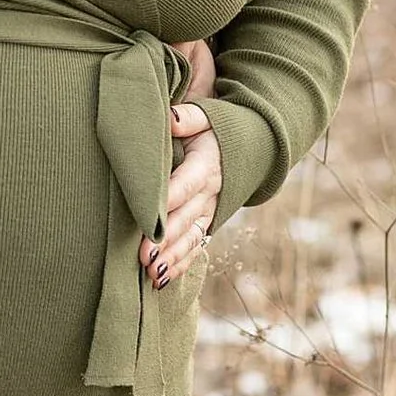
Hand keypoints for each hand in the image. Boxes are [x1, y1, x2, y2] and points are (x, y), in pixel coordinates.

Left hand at [143, 98, 220, 288]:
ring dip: (172, 258)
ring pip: (191, 237)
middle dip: (166, 240)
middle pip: (186, 218)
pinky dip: (180, 263)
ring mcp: (211, 209)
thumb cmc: (216, 127)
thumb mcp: (206, 115)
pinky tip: (160, 280)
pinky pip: (196, 245)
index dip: (168, 202)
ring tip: (150, 274)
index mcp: (206, 165)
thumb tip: (169, 118)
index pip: (185, 185)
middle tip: (143, 257)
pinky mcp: (208, 220)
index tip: (149, 218)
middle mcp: (211, 192)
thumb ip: (188, 118)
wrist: (251, 144)